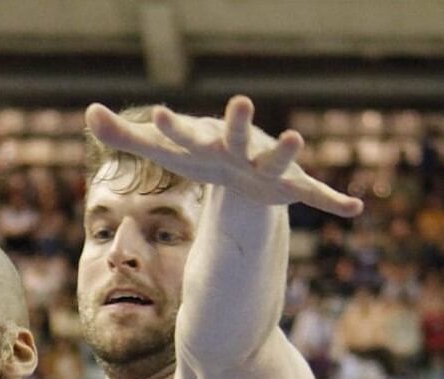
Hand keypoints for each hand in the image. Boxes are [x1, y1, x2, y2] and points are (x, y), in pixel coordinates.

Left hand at [84, 96, 362, 218]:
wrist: (243, 165)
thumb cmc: (199, 155)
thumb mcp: (163, 152)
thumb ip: (126, 136)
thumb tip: (88, 114)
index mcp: (207, 142)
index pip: (184, 134)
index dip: (173, 128)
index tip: (158, 115)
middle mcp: (239, 149)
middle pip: (235, 135)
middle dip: (237, 123)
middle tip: (238, 103)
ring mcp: (267, 168)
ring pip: (278, 161)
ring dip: (286, 152)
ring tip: (295, 140)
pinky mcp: (290, 188)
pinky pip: (316, 195)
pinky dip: (334, 202)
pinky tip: (355, 210)